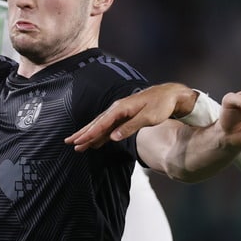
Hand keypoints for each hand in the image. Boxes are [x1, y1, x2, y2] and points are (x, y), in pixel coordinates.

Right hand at [65, 83, 195, 151]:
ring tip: (78, 145)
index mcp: (121, 108)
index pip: (101, 123)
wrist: (171, 95)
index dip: (89, 133)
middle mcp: (117, 109)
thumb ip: (130, 127)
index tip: (78, 141)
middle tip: (69, 142)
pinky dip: (101, 135)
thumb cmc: (162, 105)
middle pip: (96, 123)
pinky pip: (109, 127)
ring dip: (89, 135)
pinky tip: (95, 142)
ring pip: (101, 126)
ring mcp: (120, 112)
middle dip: (83, 133)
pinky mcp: (124, 116)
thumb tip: (113, 137)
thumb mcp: (148, 117)